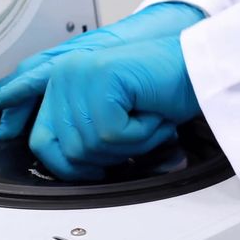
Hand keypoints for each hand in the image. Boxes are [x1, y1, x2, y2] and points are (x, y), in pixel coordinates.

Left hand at [28, 35, 201, 180]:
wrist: (198, 68)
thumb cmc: (163, 93)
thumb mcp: (113, 120)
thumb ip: (85, 137)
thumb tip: (69, 168)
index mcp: (61, 84)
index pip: (41, 142)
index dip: (68, 166)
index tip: (95, 170)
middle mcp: (64, 76)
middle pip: (68, 152)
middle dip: (109, 155)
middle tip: (136, 133)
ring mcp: (80, 74)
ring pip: (91, 146)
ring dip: (130, 144)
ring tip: (147, 118)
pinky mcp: (100, 77)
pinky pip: (112, 134)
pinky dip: (140, 134)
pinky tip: (151, 112)